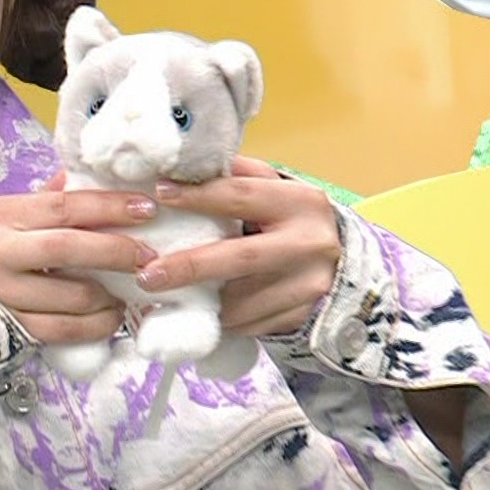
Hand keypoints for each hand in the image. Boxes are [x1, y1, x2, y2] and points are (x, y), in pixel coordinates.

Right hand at [0, 172, 157, 344]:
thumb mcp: (8, 210)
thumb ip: (49, 199)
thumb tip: (93, 177)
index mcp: (5, 216)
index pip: (64, 207)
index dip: (109, 207)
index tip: (145, 208)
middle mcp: (2, 254)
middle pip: (69, 249)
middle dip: (116, 251)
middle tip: (148, 256)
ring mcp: (6, 294)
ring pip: (71, 297)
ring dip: (110, 295)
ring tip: (131, 289)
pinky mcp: (12, 328)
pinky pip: (63, 331)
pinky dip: (95, 326)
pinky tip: (111, 317)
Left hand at [133, 156, 341, 337]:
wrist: (342, 264)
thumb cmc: (291, 219)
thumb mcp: (274, 189)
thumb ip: (237, 176)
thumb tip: (183, 166)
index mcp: (301, 202)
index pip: (241, 195)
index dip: (198, 195)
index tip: (159, 194)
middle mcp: (309, 244)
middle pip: (239, 257)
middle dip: (188, 267)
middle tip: (147, 274)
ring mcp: (308, 286)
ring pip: (241, 300)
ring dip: (198, 301)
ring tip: (160, 297)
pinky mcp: (301, 317)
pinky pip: (248, 324)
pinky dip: (218, 319)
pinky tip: (195, 312)